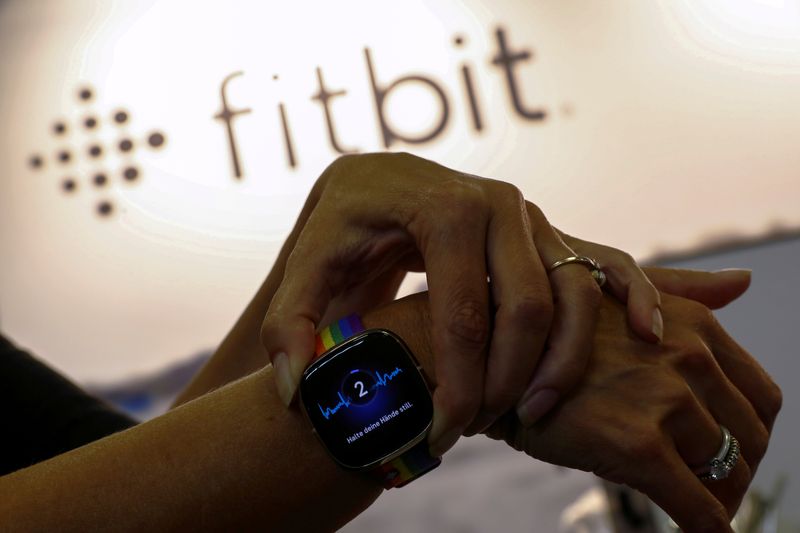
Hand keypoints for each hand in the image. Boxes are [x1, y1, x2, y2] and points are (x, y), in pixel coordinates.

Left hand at [260, 152, 667, 454]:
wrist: (378, 183)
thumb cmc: (343, 229)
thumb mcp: (307, 269)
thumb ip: (291, 326)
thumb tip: (297, 389)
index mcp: (443, 209)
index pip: (464, 312)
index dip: (456, 382)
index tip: (442, 432)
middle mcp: (498, 204)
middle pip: (526, 308)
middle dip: (509, 379)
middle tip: (483, 428)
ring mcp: (531, 216)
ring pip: (572, 295)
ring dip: (565, 360)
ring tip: (536, 412)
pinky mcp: (549, 230)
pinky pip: (607, 262)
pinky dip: (635, 293)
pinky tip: (649, 332)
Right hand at [484, 293, 781, 531]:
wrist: (481, 361)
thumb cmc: (544, 333)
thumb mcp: (617, 296)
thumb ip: (681, 293)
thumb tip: (746, 279)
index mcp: (691, 322)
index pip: (760, 395)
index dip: (749, 432)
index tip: (724, 451)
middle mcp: (687, 355)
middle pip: (751, 436)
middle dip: (738, 469)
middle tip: (710, 488)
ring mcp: (664, 399)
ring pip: (728, 474)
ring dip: (718, 499)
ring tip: (689, 505)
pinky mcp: (637, 446)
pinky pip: (697, 507)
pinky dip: (706, 528)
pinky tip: (693, 531)